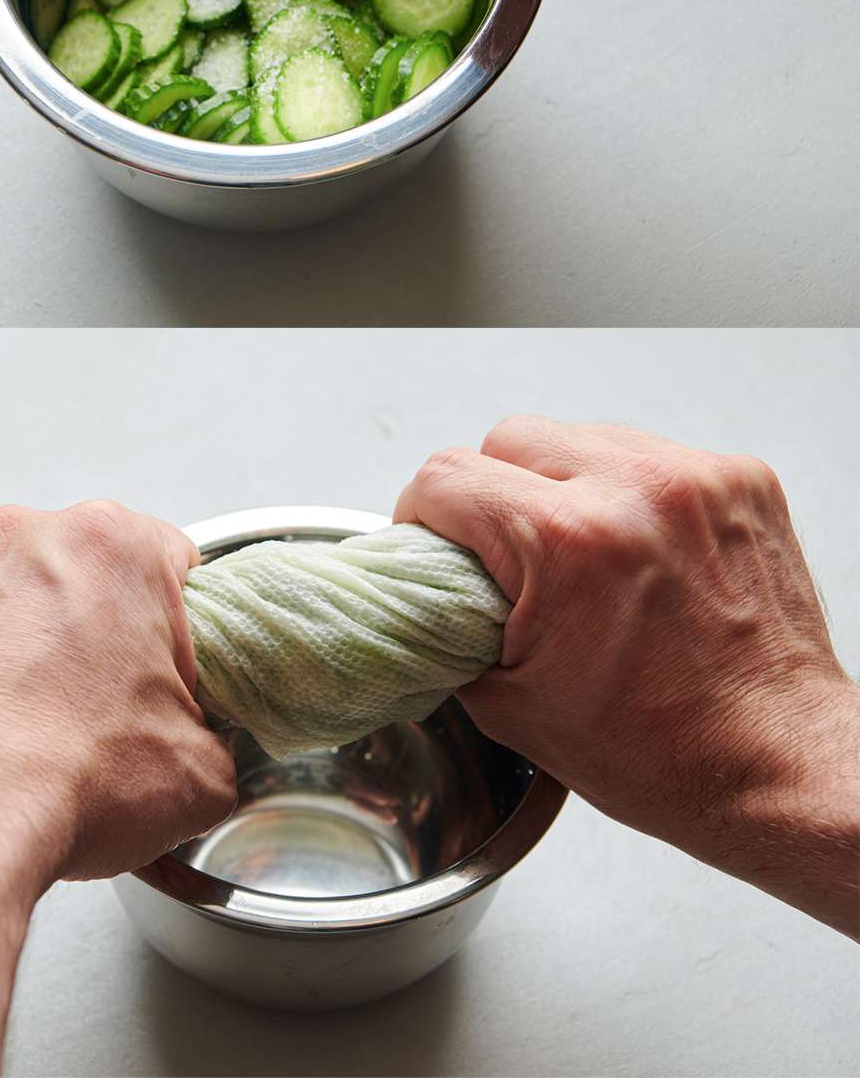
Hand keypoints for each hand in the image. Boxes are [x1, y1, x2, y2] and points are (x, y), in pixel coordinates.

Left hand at [0, 502, 234, 1077]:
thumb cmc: (64, 785)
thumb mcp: (200, 779)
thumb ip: (221, 745)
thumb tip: (209, 756)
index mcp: (116, 545)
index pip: (174, 562)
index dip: (180, 627)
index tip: (168, 676)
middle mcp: (28, 535)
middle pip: (87, 570)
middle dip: (98, 628)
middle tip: (101, 710)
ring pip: (12, 594)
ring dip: (25, 642)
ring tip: (27, 727)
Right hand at [395, 419, 859, 934]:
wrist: (780, 765)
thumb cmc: (663, 752)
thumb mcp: (511, 705)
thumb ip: (450, 627)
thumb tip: (420, 592)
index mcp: (568, 542)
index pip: (446, 475)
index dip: (421, 517)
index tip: (432, 546)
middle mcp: (636, 489)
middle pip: (508, 437)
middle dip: (490, 493)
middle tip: (505, 555)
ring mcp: (696, 477)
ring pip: (580, 436)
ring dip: (560, 483)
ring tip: (579, 554)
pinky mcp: (740, 479)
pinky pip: (649, 454)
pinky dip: (628, 493)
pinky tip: (636, 551)